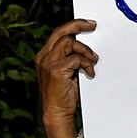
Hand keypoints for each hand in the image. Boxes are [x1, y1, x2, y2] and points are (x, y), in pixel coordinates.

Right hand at [35, 19, 97, 137]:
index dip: (73, 26)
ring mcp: (48, 63)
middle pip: (61, 32)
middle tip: (93, 26)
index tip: (88, 24)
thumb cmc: (64, 94)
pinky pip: (76, 59)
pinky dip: (86, 64)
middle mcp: (43, 57)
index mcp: (44, 56)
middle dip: (78, 26)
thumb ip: (71, 59)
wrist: (57, 112)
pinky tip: (90, 74)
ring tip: (93, 61)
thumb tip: (86, 48)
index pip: (58, 33)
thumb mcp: (67, 72)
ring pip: (70, 43)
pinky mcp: (56, 70)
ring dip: (86, 51)